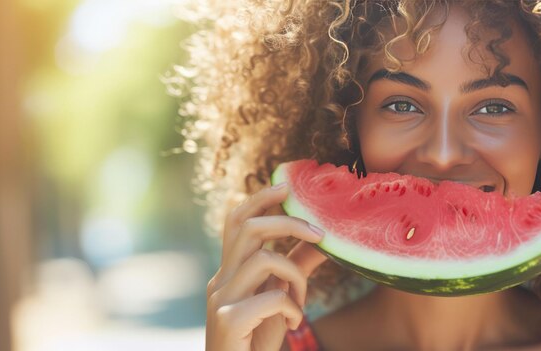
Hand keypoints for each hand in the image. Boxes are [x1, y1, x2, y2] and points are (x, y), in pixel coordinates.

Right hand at [205, 182, 327, 350]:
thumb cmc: (256, 340)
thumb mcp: (280, 299)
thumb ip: (295, 269)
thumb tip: (321, 240)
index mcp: (229, 271)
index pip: (237, 221)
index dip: (260, 198)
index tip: (287, 185)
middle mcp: (220, 280)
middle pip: (247, 227)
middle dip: (287, 222)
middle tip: (320, 232)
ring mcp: (220, 299)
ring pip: (265, 259)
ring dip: (295, 277)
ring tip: (301, 301)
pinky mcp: (229, 320)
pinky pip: (272, 296)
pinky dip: (292, 307)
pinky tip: (292, 323)